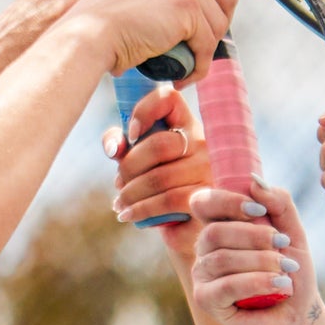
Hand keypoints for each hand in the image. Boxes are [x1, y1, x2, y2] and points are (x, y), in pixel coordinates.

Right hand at [65, 0, 237, 83]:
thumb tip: (196, 6)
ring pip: (221, 19)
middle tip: (199, 43)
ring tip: (187, 59)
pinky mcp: (186, 5)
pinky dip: (200, 63)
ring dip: (207, 46)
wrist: (87, 34)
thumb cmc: (102, 24)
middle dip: (219, 21)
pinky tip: (183, 72)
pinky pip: (208, 41)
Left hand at [111, 85, 208, 234]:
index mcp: (186, 125)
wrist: (192, 226)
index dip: (144, 111)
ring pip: (160, 178)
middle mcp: (203, 143)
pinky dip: (141, 210)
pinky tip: (129, 215)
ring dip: (130, 194)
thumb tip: (114, 147)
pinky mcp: (208, 198)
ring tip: (120, 204)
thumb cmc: (163, 188)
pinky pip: (168, 201)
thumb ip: (122, 146)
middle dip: (129, 167)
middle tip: (120, 184)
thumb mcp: (141, 163)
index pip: (168, 98)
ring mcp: (209, 170)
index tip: (130, 134)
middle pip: (158, 145)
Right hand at [185, 184, 308, 324]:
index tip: (260, 211)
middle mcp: (204, 250)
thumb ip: (279, 203)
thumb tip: (253, 182)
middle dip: (255, 237)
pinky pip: (226, 285)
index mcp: (220, 227)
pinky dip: (257, 282)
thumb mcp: (293, 232)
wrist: (301, 317)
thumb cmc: (293, 274)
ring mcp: (202, 276)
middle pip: (215, 231)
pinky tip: (280, 286)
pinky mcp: (206, 301)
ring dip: (262, 261)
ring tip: (287, 270)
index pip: (204, 203)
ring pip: (221, 259)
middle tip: (283, 246)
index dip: (228, 202)